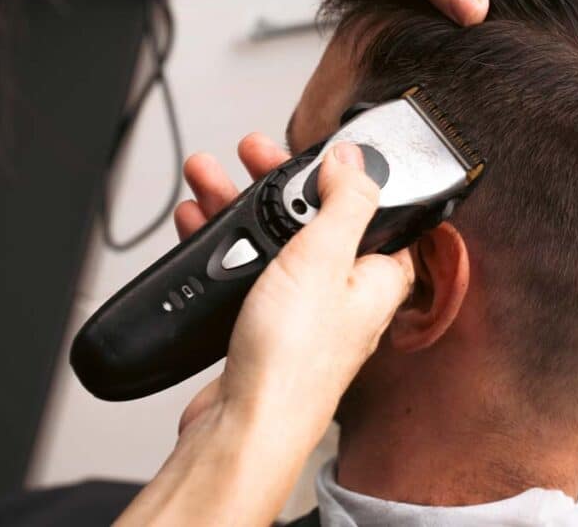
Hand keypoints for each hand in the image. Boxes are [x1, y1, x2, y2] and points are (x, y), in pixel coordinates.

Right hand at [173, 134, 414, 434]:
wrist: (242, 427)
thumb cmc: (292, 361)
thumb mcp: (326, 257)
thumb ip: (347, 201)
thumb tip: (356, 160)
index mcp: (378, 276)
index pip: (375, 211)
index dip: (346, 175)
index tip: (315, 150)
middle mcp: (345, 293)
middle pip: (317, 218)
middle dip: (281, 182)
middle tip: (251, 153)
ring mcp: (302, 309)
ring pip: (276, 241)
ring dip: (243, 203)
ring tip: (209, 174)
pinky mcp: (264, 325)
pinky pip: (247, 270)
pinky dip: (223, 242)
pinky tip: (199, 220)